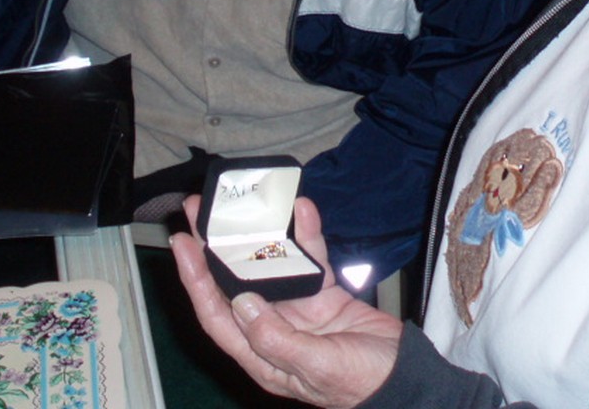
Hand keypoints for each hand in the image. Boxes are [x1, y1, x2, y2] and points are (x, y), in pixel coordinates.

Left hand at [171, 194, 402, 407]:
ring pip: (270, 267)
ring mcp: (299, 311)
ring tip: (243, 206)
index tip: (183, 244)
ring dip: (258, 237)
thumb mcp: (317, 366)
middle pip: (235, 285)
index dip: (196, 280)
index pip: (217, 315)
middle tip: (202, 212)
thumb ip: (276, 338)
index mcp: (262, 356)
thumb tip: (242, 304)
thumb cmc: (362, 383)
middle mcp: (274, 330)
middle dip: (216, 249)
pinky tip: (302, 211)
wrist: (405, 377)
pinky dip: (306, 236)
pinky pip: (309, 260)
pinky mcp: (324, 295)